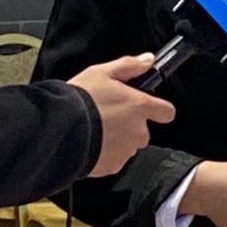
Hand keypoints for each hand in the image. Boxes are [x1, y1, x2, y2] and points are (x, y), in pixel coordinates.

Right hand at [68, 56, 176, 176]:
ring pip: (128, 145)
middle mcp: (138, 131)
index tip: (148, 106)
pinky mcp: (112, 166)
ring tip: (96, 128)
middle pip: (143, 130)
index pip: (166, 112)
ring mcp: (126, 151)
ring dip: (117, 139)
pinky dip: (105, 153)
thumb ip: (129, 66)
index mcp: (139, 107)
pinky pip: (114, 159)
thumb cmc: (80, 100)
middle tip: (109, 115)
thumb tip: (148, 60)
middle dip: (130, 125)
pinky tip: (91, 141)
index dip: (158, 109)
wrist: (60, 129)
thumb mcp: (102, 73)